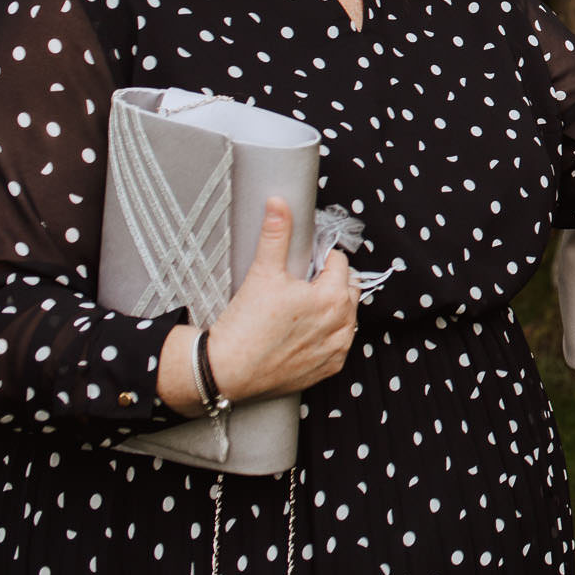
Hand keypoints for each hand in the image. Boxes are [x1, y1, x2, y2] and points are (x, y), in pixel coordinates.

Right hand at [204, 198, 359, 401]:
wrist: (226, 371)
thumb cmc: (245, 326)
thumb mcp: (263, 272)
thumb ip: (276, 234)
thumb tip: (279, 204)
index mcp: (333, 297)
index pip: (339, 262)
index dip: (320, 258)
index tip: (303, 262)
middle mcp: (343, 324)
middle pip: (348, 287)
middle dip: (329, 280)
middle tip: (299, 284)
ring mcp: (337, 349)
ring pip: (346, 315)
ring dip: (331, 306)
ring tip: (299, 307)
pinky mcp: (329, 368)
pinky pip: (338, 342)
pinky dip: (326, 334)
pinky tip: (302, 330)